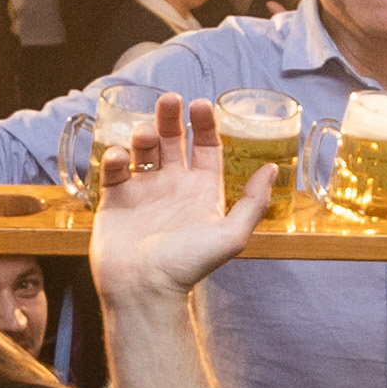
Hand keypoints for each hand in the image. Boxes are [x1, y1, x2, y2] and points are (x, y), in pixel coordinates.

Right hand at [88, 95, 257, 300]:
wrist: (144, 289)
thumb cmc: (187, 266)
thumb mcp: (231, 235)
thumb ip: (253, 202)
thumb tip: (272, 168)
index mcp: (201, 191)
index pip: (205, 148)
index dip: (204, 124)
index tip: (200, 104)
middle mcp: (173, 188)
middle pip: (172, 141)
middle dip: (171, 118)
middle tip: (169, 99)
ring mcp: (142, 193)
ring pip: (142, 150)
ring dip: (143, 133)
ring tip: (144, 132)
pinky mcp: (114, 201)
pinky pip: (113, 170)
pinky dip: (115, 157)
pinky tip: (120, 157)